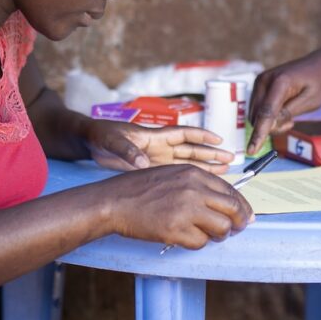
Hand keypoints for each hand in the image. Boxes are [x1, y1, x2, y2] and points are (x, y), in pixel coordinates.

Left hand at [84, 119, 234, 173]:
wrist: (89, 143)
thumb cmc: (101, 136)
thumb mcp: (113, 141)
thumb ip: (128, 151)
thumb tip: (142, 161)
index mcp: (155, 136)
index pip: (184, 134)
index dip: (202, 136)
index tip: (219, 140)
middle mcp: (160, 147)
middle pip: (192, 149)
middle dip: (211, 154)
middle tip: (231, 160)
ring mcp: (158, 159)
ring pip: (187, 163)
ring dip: (205, 167)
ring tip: (225, 171)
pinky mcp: (152, 170)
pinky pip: (176, 174)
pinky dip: (190, 178)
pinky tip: (200, 185)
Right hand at [104, 164, 254, 249]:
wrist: (114, 201)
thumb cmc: (140, 189)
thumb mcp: (173, 175)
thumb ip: (197, 185)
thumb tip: (224, 201)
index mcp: (194, 174)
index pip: (231, 190)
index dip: (242, 206)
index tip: (246, 216)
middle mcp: (194, 189)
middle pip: (234, 209)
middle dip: (239, 222)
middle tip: (235, 230)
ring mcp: (186, 210)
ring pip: (222, 228)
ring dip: (219, 235)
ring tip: (209, 235)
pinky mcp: (176, 230)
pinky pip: (201, 242)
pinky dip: (197, 244)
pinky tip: (186, 238)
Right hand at [247, 44, 320, 154]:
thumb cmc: (319, 83)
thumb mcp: (310, 102)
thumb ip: (288, 113)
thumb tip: (270, 125)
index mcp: (280, 81)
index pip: (266, 113)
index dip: (259, 133)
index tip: (252, 150)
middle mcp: (265, 79)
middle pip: (258, 116)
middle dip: (272, 126)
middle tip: (291, 122)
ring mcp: (260, 81)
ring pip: (256, 114)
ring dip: (270, 122)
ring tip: (289, 115)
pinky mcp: (260, 85)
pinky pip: (258, 109)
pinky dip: (268, 116)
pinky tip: (283, 110)